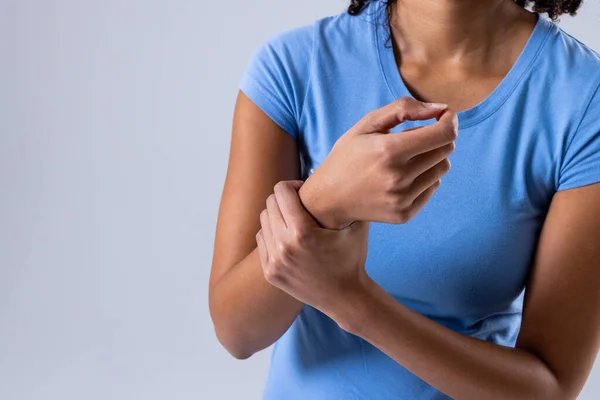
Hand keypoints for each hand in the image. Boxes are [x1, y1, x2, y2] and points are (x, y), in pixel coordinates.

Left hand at [256, 180, 370, 314]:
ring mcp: (275, 261)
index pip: (281, 192)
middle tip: (298, 203)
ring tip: (293, 219)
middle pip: (270, 204)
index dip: (292, 186)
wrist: (345, 297)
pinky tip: (288, 237)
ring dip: (277, 216)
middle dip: (283, 199)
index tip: (303, 190)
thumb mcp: (355, 226)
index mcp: (303, 232)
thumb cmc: (352, 257)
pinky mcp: (270, 272)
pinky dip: (272, 235)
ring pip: (264, 221)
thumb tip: (343, 172)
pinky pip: (261, 240)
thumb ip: (349, 199)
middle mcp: (284, 246)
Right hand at [299, 97, 457, 228]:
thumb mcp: (367, 124)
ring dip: (432, 158)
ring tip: (409, 157)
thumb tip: (440, 109)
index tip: (445, 116)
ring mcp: (402, 199)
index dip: (450, 121)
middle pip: (446, 150)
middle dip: (439, 137)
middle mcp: (398, 177)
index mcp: (388, 151)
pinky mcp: (405, 214)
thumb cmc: (348, 156)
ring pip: (443, 169)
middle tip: (418, 136)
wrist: (329, 198)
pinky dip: (425, 178)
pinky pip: (433, 188)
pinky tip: (404, 176)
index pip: (443, 134)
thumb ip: (403, 109)